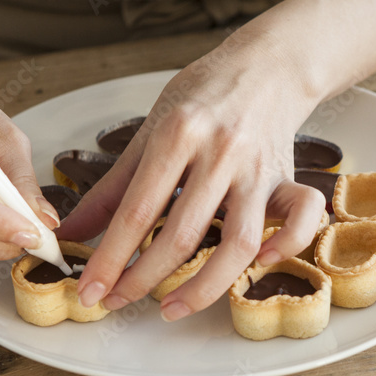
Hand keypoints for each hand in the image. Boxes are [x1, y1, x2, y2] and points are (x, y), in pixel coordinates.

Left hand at [58, 0, 375, 320]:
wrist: (267, 66)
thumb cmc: (204, 97)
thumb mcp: (151, 131)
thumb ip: (112, 187)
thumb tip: (74, 231)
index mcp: (178, 135)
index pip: (136, 212)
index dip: (109, 259)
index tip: (89, 290)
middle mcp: (220, 154)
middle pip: (180, 235)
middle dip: (141, 280)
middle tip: (115, 304)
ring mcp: (258, 169)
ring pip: (237, 243)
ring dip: (202, 287)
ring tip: (171, 308)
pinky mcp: (290, 178)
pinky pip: (301, 220)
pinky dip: (285, 247)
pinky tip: (257, 267)